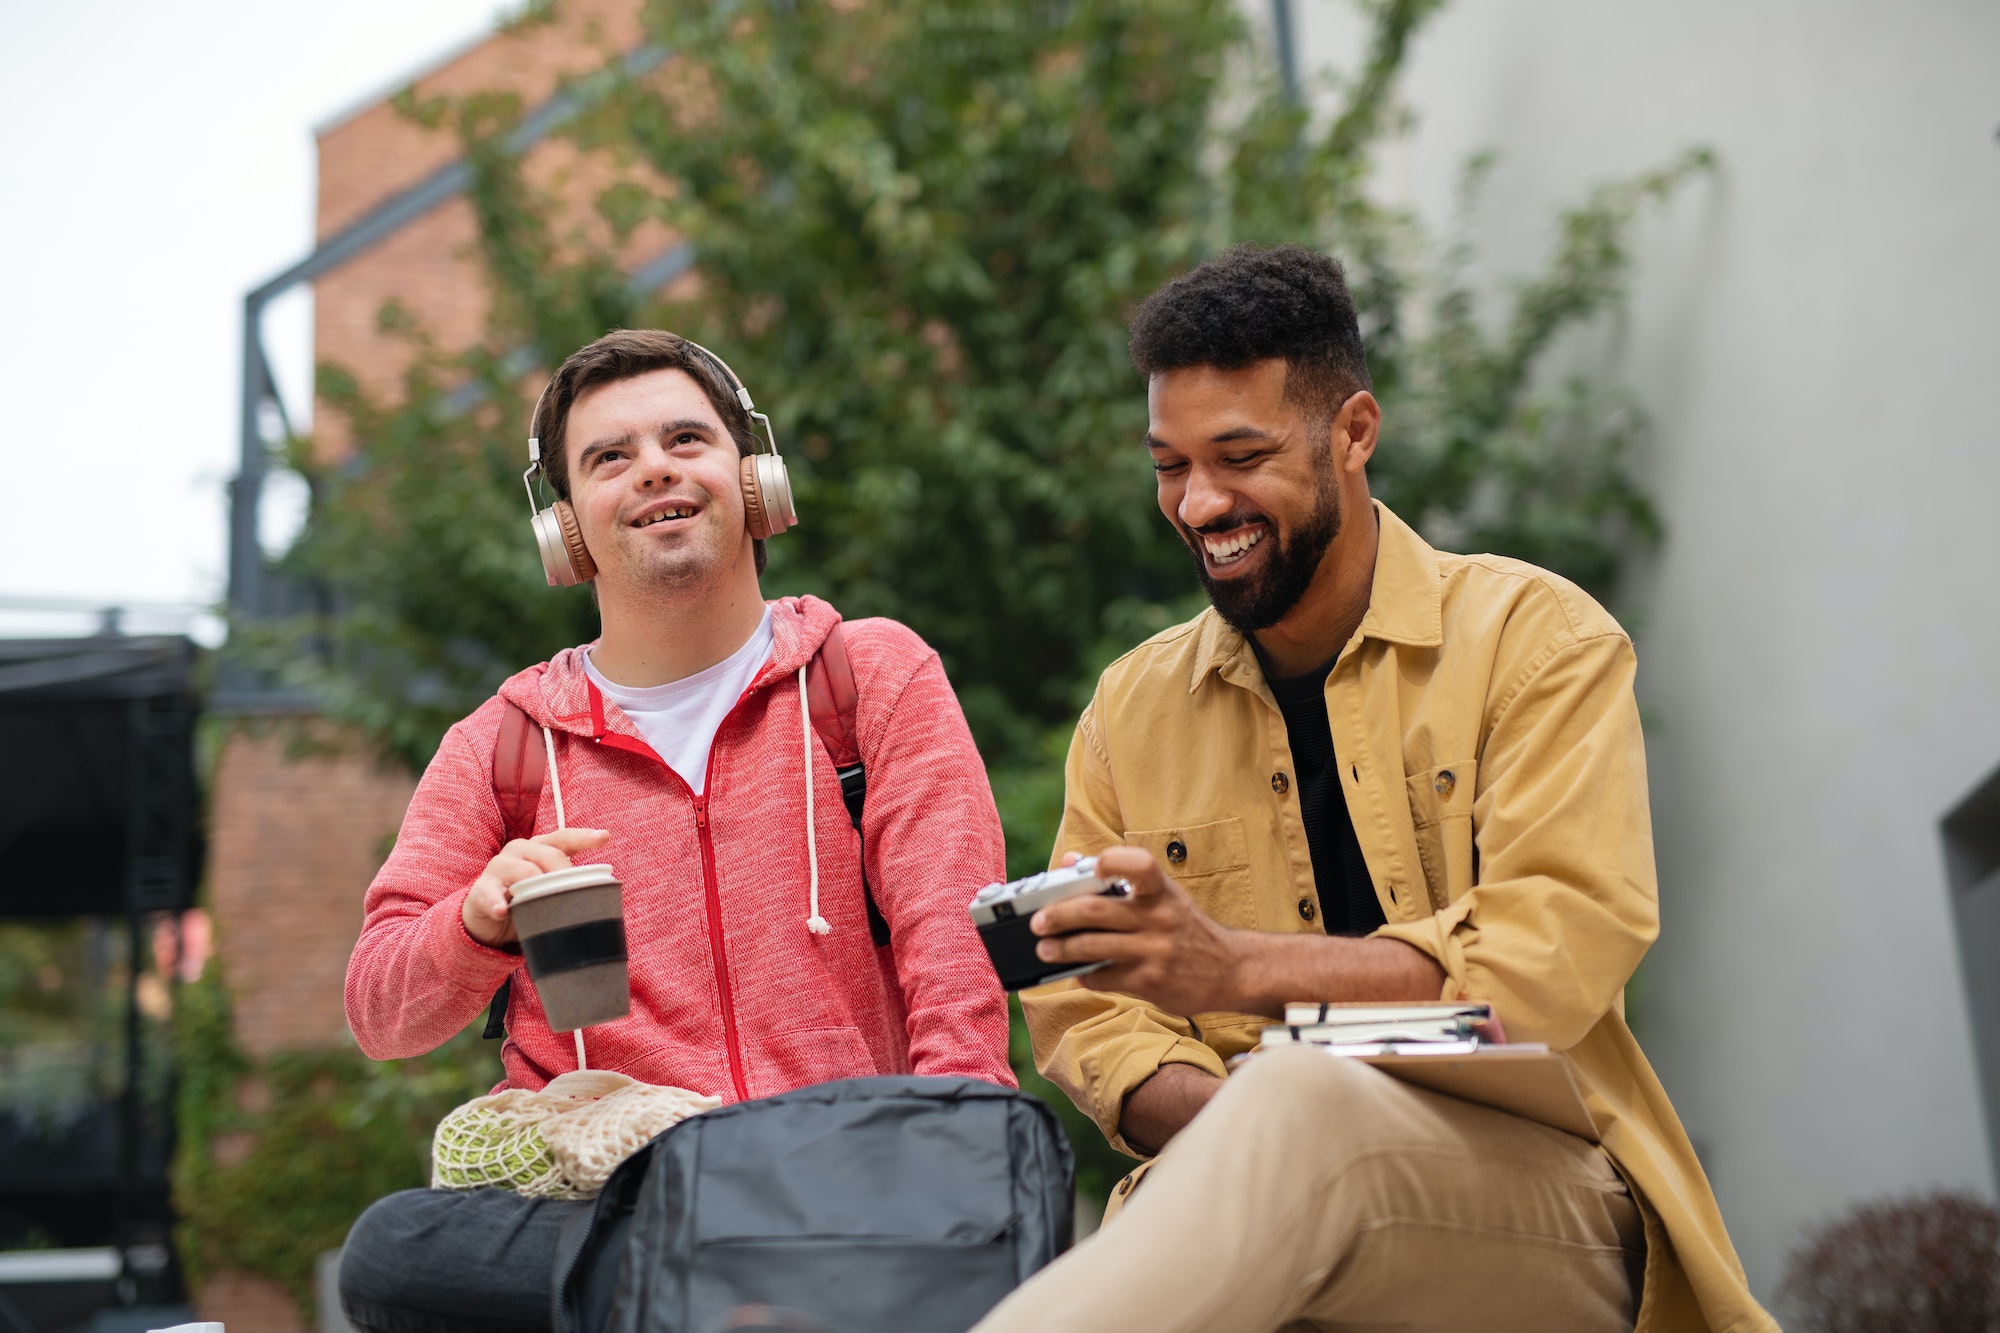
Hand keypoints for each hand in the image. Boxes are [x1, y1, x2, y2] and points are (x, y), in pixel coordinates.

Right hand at [462, 828, 610, 947]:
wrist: (488, 920)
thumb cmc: (526, 898)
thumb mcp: (549, 890)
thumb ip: (568, 887)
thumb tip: (601, 896)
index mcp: (539, 848)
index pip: (563, 838)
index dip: (583, 837)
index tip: (604, 837)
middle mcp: (519, 851)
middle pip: (547, 854)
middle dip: (564, 870)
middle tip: (576, 890)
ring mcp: (498, 868)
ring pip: (522, 870)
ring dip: (536, 885)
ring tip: (543, 898)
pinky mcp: (480, 889)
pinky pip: (489, 894)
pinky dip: (496, 902)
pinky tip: (502, 911)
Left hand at [1030, 845, 1248, 1017]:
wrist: (1230, 970)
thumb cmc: (1184, 927)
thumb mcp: (1161, 896)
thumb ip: (1118, 879)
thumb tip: (1069, 861)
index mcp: (1161, 891)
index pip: (1138, 865)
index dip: (1112, 862)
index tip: (1091, 868)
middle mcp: (1159, 918)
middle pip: (1096, 912)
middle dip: (1058, 916)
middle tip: (1037, 922)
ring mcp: (1155, 952)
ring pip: (1093, 948)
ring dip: (1061, 950)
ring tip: (1044, 949)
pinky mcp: (1152, 982)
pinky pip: (1105, 978)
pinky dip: (1085, 975)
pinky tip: (1076, 971)